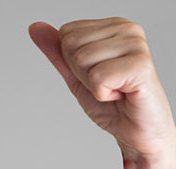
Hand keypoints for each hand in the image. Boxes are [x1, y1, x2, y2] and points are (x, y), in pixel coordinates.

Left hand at [28, 17, 175, 161]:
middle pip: (71, 45)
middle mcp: (127, 29)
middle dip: (82, 75)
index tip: (99, 78)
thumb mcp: (77, 78)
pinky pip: (98, 77)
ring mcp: (136, 45)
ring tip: (116, 92)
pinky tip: (122, 96)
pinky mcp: (141, 65)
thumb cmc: (114, 108)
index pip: (67, 33)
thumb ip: (58, 53)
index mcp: (113, 26)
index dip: (74, 65)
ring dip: (94, 86)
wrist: (138, 136)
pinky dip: (104, 95)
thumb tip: (35, 28)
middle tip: (108, 87)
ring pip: (82, 60)